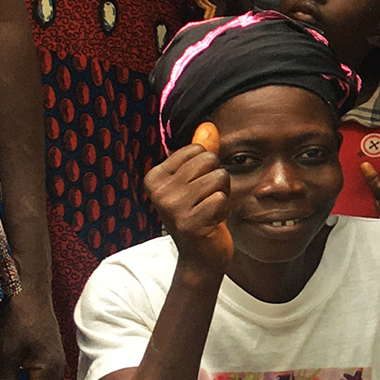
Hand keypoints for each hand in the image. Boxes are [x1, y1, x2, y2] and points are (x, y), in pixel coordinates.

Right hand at [145, 127, 232, 277]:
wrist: (201, 255)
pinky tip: (212, 223)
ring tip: (209, 210)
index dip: (207, 168)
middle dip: (217, 180)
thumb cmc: (201, 213)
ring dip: (222, 195)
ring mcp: (172, 208)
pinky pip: (222, 198)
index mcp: (155, 177)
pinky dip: (223, 210)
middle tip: (205, 201)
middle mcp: (158, 191)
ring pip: (218, 178)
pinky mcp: (190, 223)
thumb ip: (201, 151)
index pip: (198, 149)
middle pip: (209, 160)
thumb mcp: (197, 180)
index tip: (197, 190)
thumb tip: (208, 124)